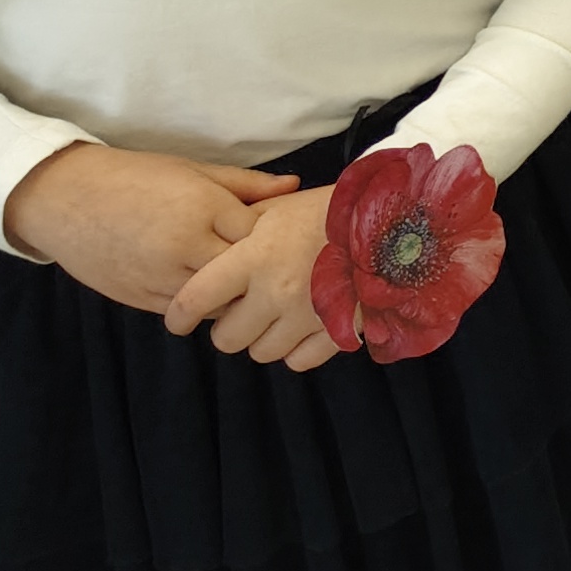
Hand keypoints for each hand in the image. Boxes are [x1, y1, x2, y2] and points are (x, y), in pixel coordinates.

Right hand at [1, 142, 299, 315]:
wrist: (62, 199)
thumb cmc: (134, 176)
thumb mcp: (193, 170)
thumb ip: (246, 185)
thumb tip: (294, 188)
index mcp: (204, 210)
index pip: (261, 237)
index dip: (273, 238)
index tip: (280, 236)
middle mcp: (185, 249)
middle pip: (244, 276)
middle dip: (257, 274)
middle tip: (269, 267)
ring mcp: (161, 279)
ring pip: (217, 303)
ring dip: (231, 295)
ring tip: (238, 281)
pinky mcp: (140, 299)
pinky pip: (186, 312)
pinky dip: (200, 305)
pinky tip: (206, 289)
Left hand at [164, 189, 340, 369]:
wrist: (390, 217)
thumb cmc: (326, 209)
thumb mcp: (275, 208)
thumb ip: (237, 235)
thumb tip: (206, 259)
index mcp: (254, 257)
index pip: (195, 301)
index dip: (180, 316)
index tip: (180, 320)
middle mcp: (276, 291)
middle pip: (226, 338)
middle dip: (229, 325)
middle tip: (243, 308)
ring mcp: (308, 315)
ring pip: (261, 352)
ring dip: (263, 337)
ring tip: (276, 315)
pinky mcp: (338, 330)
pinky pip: (299, 361)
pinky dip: (296, 349)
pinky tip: (301, 327)